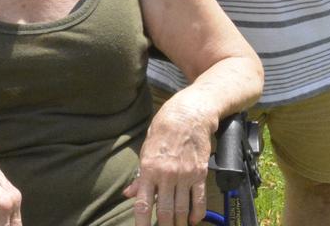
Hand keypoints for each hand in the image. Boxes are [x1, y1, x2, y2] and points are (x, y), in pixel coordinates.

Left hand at [125, 100, 213, 225]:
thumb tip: (129, 193)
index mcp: (149, 170)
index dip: (142, 223)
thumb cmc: (164, 130)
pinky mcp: (200, 173)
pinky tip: (193, 220)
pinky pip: (199, 199)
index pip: (144, 204)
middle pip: (165, 211)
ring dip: (180, 223)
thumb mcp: (146, 150)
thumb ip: (140, 176)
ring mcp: (185, 175)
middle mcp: (167, 175)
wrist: (189, 114)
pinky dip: (196, 213)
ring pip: (182, 209)